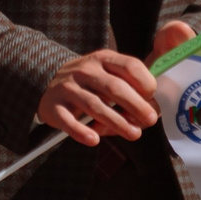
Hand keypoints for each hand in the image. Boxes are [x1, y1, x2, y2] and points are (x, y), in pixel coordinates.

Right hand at [37, 46, 159, 146]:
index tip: (151, 98)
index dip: (146, 83)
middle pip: (114, 88)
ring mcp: (67, 87)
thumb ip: (130, 87)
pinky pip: (68, 121)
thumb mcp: (108, 73)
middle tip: (149, 120)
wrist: (48, 82)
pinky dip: (81, 131)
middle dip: (136, 106)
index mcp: (103, 59)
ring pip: (95, 106)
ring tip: (133, 134)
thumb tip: (150, 111)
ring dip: (117, 123)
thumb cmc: (90, 83)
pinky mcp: (53, 106)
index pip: (130, 66)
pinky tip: (94, 140)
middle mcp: (84, 70)